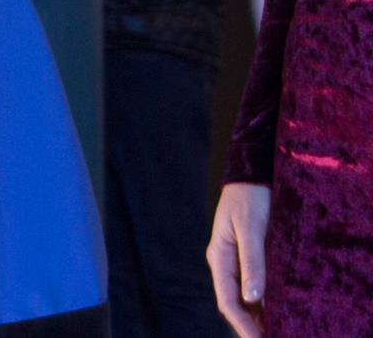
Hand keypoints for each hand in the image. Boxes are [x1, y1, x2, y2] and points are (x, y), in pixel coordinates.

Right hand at [208, 183, 269, 337]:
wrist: (251, 174)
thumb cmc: (250, 198)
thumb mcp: (251, 228)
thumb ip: (252, 262)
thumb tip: (252, 298)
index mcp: (219, 256)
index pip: (228, 301)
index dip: (243, 325)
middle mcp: (224, 262)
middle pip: (234, 303)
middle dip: (250, 326)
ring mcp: (235, 259)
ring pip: (243, 296)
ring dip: (257, 316)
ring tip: (277, 331)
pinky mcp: (247, 255)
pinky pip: (252, 285)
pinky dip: (263, 302)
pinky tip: (276, 310)